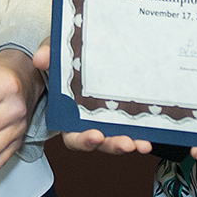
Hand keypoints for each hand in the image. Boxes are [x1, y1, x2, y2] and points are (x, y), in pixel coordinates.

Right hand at [31, 41, 153, 155]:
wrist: (80, 52)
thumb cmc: (65, 57)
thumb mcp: (55, 52)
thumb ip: (48, 53)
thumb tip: (42, 58)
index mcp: (69, 114)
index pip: (73, 136)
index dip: (83, 140)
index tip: (95, 136)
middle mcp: (90, 121)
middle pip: (100, 142)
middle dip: (113, 144)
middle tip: (126, 142)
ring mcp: (109, 117)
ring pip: (119, 137)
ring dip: (131, 142)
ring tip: (142, 143)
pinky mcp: (125, 110)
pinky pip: (134, 125)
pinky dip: (144, 130)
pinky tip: (154, 131)